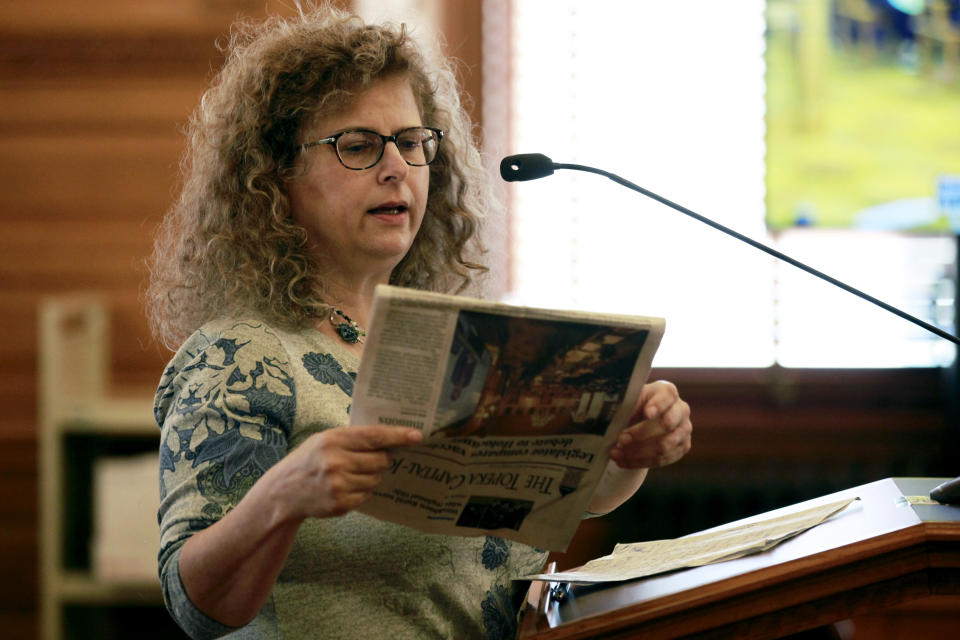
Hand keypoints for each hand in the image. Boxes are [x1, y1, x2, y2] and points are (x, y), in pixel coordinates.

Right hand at [270, 425, 421, 519]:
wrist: (283, 492)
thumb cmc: (308, 460)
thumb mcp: (324, 440)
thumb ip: (353, 438)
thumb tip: (390, 439)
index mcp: (332, 440)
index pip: (374, 437)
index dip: (397, 436)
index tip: (417, 436)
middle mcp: (335, 462)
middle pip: (380, 460)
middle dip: (383, 460)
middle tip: (374, 458)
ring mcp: (338, 485)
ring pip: (375, 479)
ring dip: (372, 476)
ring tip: (353, 473)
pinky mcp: (340, 504)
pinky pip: (367, 495)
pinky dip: (362, 491)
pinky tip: (346, 487)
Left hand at [608, 380, 691, 469]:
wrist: (643, 420)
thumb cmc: (633, 406)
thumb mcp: (629, 400)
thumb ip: (625, 404)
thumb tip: (611, 415)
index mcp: (667, 392)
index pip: (667, 396)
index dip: (658, 405)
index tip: (647, 413)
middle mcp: (681, 409)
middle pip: (666, 424)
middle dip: (640, 434)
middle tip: (620, 439)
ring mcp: (684, 430)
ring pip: (664, 446)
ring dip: (637, 452)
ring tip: (615, 453)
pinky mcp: (682, 447)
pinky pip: (662, 459)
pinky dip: (639, 462)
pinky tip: (622, 461)